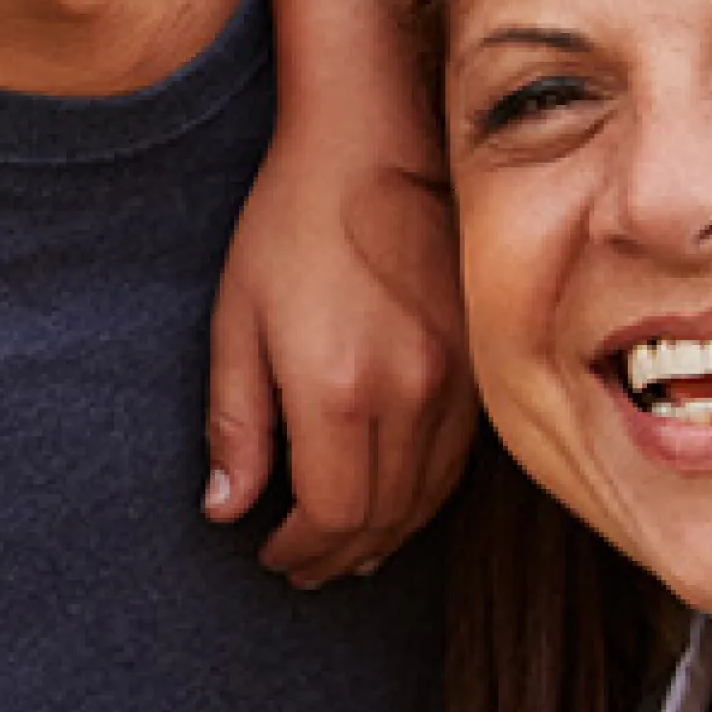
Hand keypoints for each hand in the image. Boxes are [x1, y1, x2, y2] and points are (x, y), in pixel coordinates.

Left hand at [205, 145, 472, 586]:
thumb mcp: (236, 321)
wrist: (376, 144)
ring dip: (385, 535)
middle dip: (338, 554)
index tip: (269, 555)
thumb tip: (227, 511)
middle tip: (300, 567)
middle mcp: (410, 394)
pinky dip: (424, 495)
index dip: (300, 550)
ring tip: (342, 549)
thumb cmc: (290, 226)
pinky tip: (394, 500)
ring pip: (429, 497)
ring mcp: (459, 379)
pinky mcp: (484, 360)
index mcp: (339, 390)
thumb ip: (235, 424)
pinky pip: (460, 458)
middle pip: (384, 518)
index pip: (332, 515)